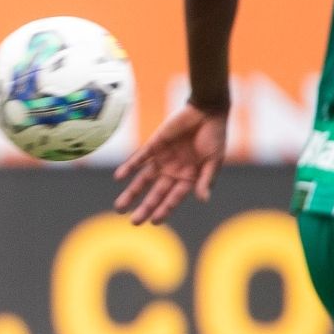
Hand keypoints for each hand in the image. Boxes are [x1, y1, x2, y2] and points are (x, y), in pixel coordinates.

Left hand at [114, 103, 227, 225]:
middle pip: (156, 193)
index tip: (154, 222)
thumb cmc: (215, 136)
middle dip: (145, 208)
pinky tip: (119, 178)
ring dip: (131, 192)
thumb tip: (203, 199)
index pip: (174, 198)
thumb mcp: (214, 160)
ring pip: (143, 179)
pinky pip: (139, 158)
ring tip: (120, 207)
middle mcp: (173, 171)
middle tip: (133, 223)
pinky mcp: (154, 145)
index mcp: (189, 177)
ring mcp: (162, 159)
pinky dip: (129, 167)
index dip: (164, 210)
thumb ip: (206, 179)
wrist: (207, 110)